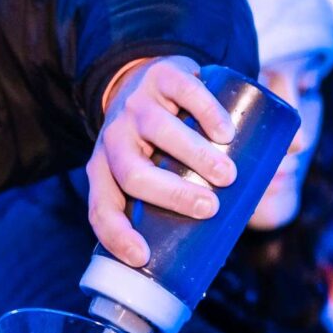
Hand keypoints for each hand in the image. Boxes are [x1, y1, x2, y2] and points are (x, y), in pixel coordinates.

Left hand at [87, 56, 239, 266]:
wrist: (149, 79)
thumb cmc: (156, 144)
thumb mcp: (152, 171)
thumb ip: (182, 200)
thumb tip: (231, 230)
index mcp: (105, 170)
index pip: (100, 208)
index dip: (115, 235)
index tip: (143, 256)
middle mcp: (114, 139)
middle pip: (133, 173)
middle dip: (172, 193)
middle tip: (210, 206)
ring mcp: (137, 106)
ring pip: (160, 132)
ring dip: (196, 156)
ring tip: (228, 174)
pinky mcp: (162, 77)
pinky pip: (183, 93)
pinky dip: (207, 112)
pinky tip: (226, 131)